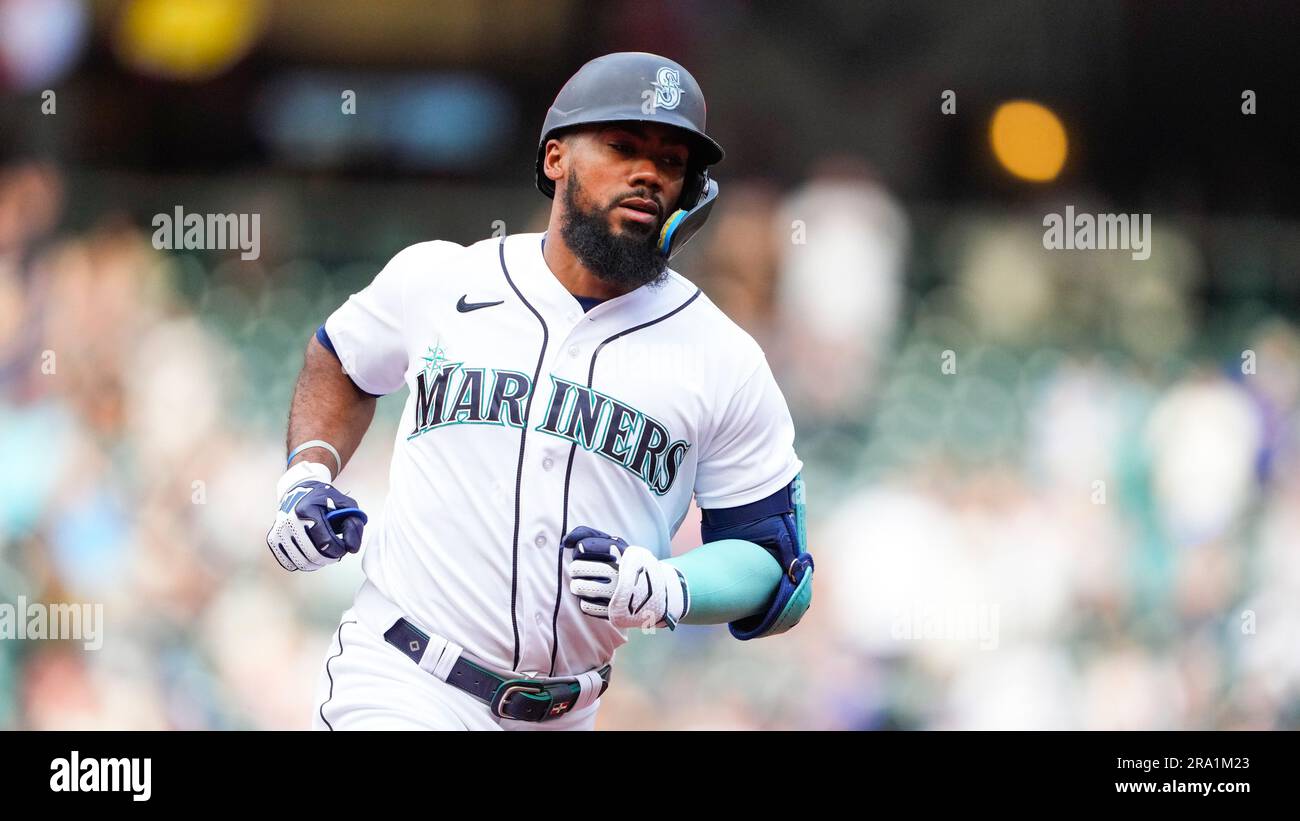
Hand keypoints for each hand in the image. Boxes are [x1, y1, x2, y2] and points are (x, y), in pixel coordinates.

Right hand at [266, 462, 367, 571]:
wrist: (299, 491)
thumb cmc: (324, 499)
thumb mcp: (345, 504)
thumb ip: (354, 523)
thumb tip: (351, 547)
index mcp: (308, 510)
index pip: (325, 541)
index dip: (339, 549)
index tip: (344, 548)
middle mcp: (290, 520)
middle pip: (312, 554)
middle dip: (329, 558)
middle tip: (335, 553)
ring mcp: (279, 530)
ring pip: (301, 561)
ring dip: (317, 562)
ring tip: (324, 553)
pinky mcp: (273, 539)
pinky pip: (288, 562)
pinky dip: (302, 563)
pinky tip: (311, 555)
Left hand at [563, 526, 687, 630]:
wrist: (656, 591)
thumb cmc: (627, 564)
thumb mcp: (616, 544)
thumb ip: (590, 535)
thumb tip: (566, 541)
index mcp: (619, 553)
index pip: (584, 546)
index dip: (580, 549)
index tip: (585, 552)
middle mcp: (617, 572)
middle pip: (577, 568)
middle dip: (576, 568)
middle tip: (583, 569)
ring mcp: (614, 593)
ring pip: (578, 587)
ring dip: (578, 585)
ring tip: (586, 584)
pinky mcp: (612, 611)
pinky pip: (585, 606)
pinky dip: (585, 601)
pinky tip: (594, 597)